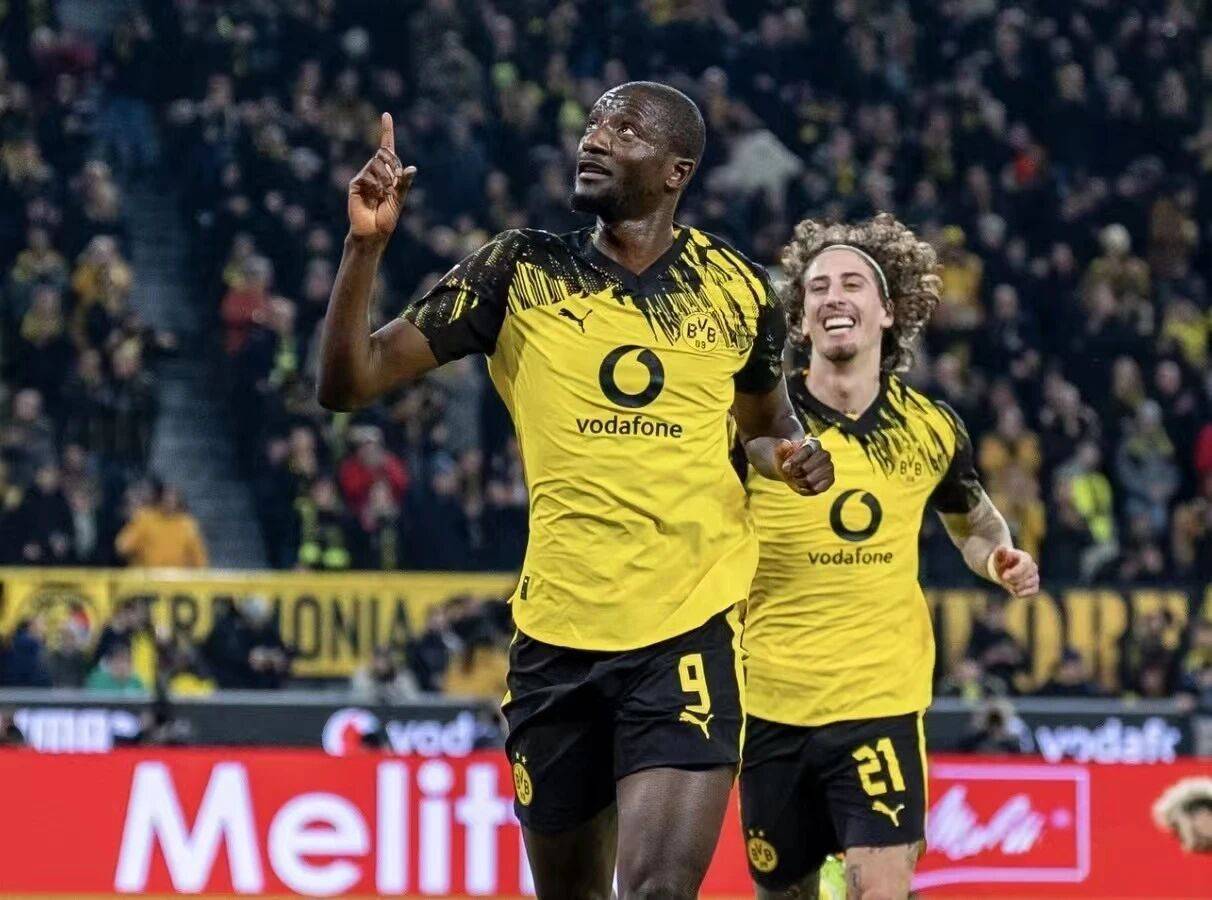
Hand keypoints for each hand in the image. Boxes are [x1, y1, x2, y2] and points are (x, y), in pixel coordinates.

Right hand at [348, 112, 415, 239]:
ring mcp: (364, 176)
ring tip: (385, 193)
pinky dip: (376, 185)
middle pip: (383, 154)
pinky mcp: (356, 183)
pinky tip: (375, 196)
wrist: (373, 232)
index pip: (387, 148)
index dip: (387, 131)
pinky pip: (367, 175)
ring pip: (376, 163)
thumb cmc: (387, 217)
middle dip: (393, 164)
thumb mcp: (399, 199)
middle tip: (394, 182)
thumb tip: (413, 168)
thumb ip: (404, 183)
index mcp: (387, 173)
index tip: (386, 115)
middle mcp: (374, 171)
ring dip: (386, 177)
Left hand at [775, 436, 834, 495]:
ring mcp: (828, 466)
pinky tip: (805, 488)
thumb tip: (787, 444)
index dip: (796, 459)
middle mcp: (823, 453)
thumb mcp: (778, 453)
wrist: (788, 472)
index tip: (786, 467)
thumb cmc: (785, 460)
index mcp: (812, 443)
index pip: (808, 448)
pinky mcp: (829, 479)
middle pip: (821, 457)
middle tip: (792, 474)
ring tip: (797, 480)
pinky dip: (816, 487)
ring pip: (827, 469)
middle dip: (804, 468)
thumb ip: (780, 447)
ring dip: (809, 478)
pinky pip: (829, 482)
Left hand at [991, 546, 1039, 596]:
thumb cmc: (1001, 562)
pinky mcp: (1035, 586)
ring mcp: (1035, 576)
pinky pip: (1033, 591)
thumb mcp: (998, 557)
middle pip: (1026, 576)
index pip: (1025, 565)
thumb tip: (1002, 547)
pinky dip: (1023, 593)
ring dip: (1016, 587)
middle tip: (1004, 579)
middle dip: (1013, 580)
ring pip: (1030, 584)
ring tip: (1008, 584)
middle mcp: (1033, 567)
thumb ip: (999, 553)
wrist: (1004, 570)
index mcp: (1025, 558)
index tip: (1004, 577)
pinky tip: (1014, 591)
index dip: (1015, 572)